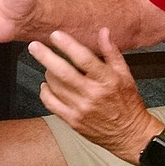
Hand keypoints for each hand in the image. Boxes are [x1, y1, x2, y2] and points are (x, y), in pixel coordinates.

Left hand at [30, 28, 159, 162]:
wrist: (130, 134)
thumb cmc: (128, 102)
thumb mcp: (125, 74)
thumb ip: (111, 52)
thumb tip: (103, 31)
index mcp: (107, 80)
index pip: (84, 58)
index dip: (67, 45)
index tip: (55, 35)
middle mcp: (92, 94)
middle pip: (63, 72)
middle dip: (45, 57)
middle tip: (34, 46)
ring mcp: (81, 109)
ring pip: (54, 86)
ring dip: (48, 73)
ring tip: (50, 67)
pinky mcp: (73, 121)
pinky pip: (51, 103)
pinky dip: (45, 91)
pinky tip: (47, 85)